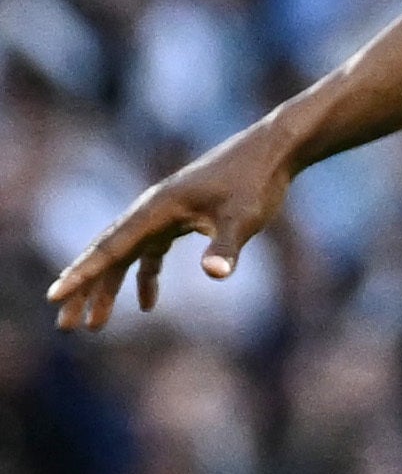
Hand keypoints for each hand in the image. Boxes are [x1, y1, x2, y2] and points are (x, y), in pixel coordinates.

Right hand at [46, 121, 295, 330]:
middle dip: (86, 289)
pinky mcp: (183, 215)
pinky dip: (145, 275)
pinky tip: (149, 303)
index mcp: (158, 208)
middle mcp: (154, 208)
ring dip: (110, 287)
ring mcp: (167, 211)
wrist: (274, 149)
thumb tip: (214, 273)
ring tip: (95, 324)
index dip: (82, 274)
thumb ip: (225, 247)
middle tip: (66, 324)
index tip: (54, 296)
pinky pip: (152, 250)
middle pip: (109, 253)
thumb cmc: (257, 180)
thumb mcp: (244, 217)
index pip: (111, 247)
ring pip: (127, 254)